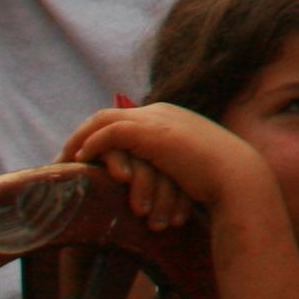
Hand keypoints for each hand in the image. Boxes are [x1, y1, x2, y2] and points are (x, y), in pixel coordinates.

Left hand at [60, 103, 258, 233]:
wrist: (236, 176)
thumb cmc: (219, 180)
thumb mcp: (189, 168)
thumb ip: (170, 167)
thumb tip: (155, 186)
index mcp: (170, 118)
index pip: (125, 119)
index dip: (100, 136)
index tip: (82, 157)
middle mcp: (161, 112)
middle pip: (108, 115)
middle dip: (81, 135)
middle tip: (62, 158)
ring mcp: (156, 119)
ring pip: (103, 119)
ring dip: (79, 139)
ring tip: (64, 160)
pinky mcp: (151, 132)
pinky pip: (110, 131)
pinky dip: (92, 143)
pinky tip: (81, 159)